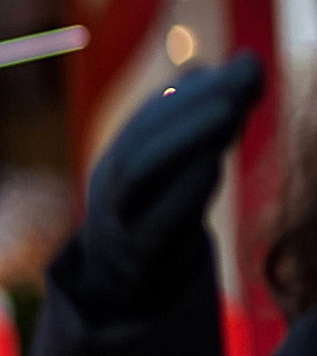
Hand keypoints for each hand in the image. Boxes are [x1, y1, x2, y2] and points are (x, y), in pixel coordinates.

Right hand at [81, 52, 263, 296]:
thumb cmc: (158, 221)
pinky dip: (180, 191)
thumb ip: (198, 126)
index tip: (247, 65)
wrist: (123, 291)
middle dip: (190, 106)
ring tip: (231, 112)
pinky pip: (150, 224)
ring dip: (183, 140)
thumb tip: (229, 64)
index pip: (151, 117)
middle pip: (140, 139)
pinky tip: (214, 167)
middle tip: (242, 80)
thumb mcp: (175, 173)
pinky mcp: (135, 260)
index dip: (196, 90)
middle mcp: (110, 187)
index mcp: (119, 160)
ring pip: (137, 176)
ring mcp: (116, 223)